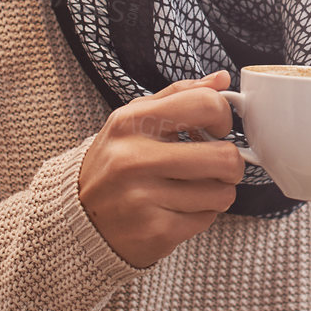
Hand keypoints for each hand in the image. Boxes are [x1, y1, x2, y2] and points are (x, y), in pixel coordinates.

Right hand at [76, 70, 248, 267]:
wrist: (79, 218)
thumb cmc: (115, 163)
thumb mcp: (135, 119)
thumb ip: (179, 95)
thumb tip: (222, 79)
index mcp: (132, 122)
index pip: (206, 104)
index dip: (224, 116)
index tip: (217, 128)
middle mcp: (134, 159)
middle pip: (225, 157)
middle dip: (231, 163)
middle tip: (217, 165)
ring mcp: (143, 199)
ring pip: (222, 193)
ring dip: (216, 192)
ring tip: (192, 188)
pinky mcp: (155, 232)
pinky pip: (207, 219)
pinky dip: (200, 215)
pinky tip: (177, 209)